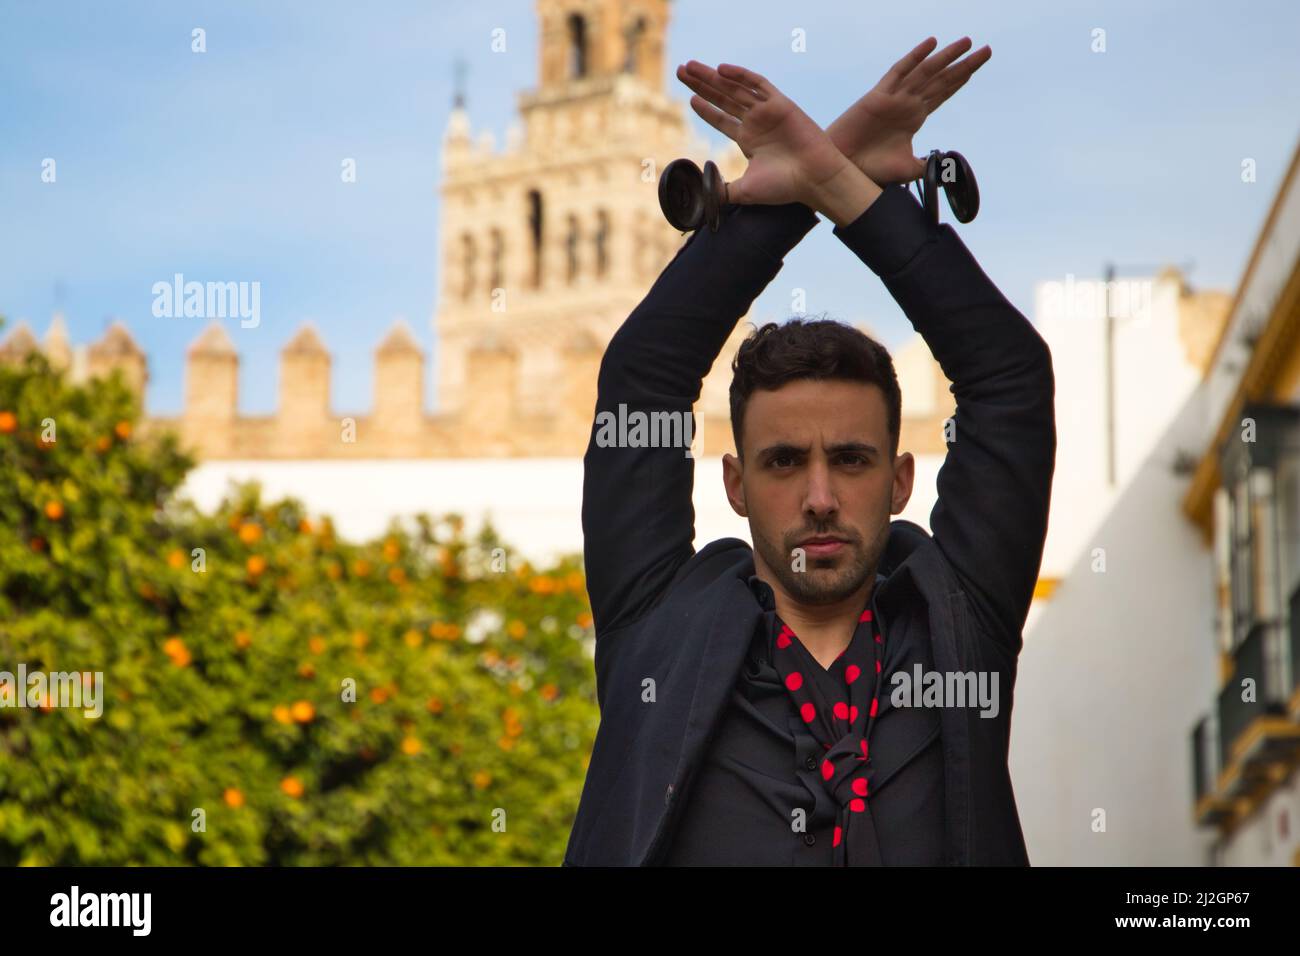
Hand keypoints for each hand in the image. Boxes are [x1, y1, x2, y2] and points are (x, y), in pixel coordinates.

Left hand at [675, 60, 879, 224]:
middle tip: (681, 71)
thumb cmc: (783, 187)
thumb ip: (721, 190)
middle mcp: (756, 123)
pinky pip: (758, 84)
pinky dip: (740, 75)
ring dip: (712, 77)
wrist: (813, 179)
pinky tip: (721, 70)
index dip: (706, 109)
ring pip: (735, 88)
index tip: (690, 100)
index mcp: (749, 140)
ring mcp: (767, 112)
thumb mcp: (744, 191)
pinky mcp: (780, 103)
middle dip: (701, 85)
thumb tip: (700, 193)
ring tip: (689, 67)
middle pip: (723, 98)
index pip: (722, 119)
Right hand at [827, 37, 990, 184]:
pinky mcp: (878, 96)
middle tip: (986, 50)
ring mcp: (894, 97)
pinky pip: (898, 72)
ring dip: (947, 57)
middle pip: (941, 79)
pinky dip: (914, 58)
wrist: (844, 170)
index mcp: (914, 117)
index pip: (942, 93)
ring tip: (967, 42)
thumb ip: (926, 165)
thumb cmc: (871, 168)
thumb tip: (944, 167)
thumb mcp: (907, 170)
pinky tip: (931, 44)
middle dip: (964, 64)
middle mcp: (907, 103)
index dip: (960, 79)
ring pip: (926, 72)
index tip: (977, 65)